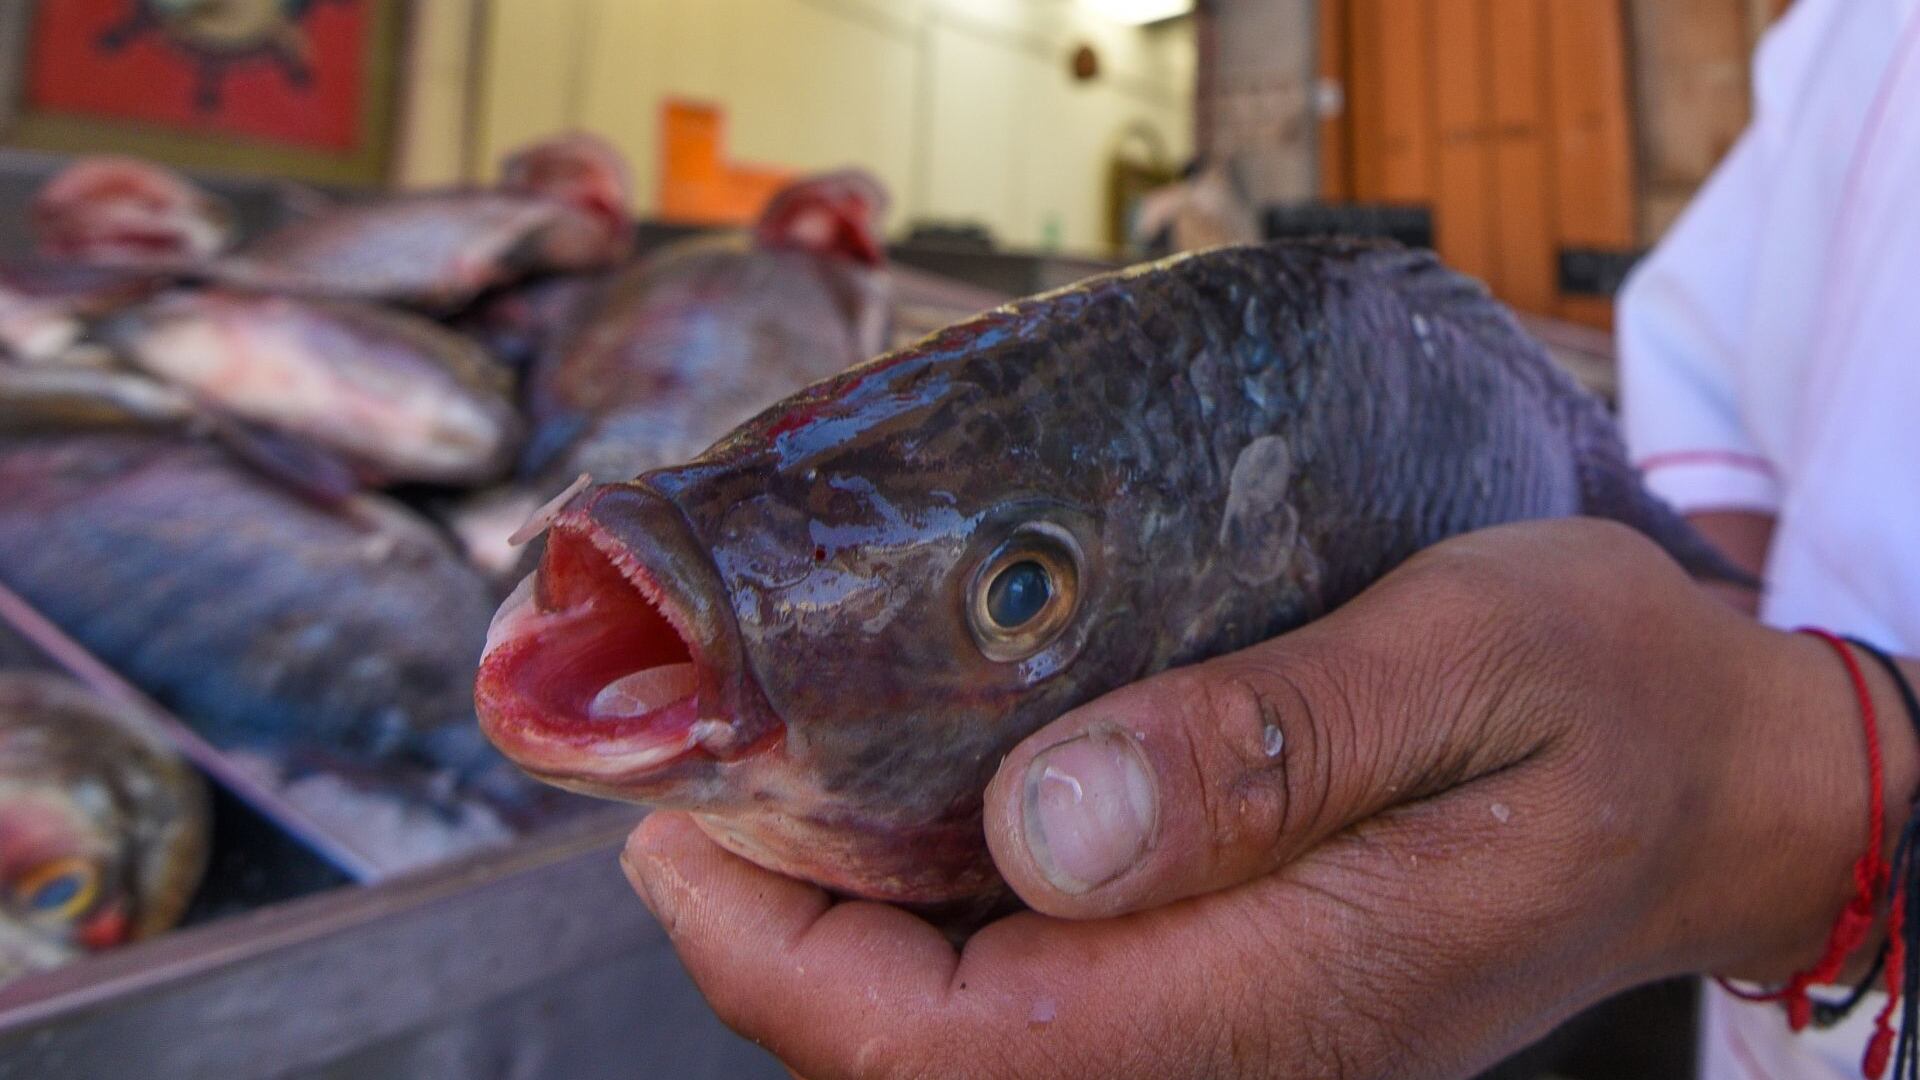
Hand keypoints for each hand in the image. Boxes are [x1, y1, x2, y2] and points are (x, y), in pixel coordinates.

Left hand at [623, 519, 1917, 1078]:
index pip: (947, 1048)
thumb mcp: (1469, 665)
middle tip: (689, 769)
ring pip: (956, 1027)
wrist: (1715, 778)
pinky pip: (1027, 985)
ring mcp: (1223, 1034)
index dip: (770, 951)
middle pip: (919, 1052)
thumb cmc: (1611, 699)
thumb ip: (1269, 754)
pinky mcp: (1224, 989)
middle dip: (766, 930)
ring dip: (828, 916)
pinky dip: (925, 904)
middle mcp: (1227, 1050)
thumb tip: (1043, 827)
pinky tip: (903, 791)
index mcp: (1276, 1000)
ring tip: (761, 768)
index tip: (669, 824)